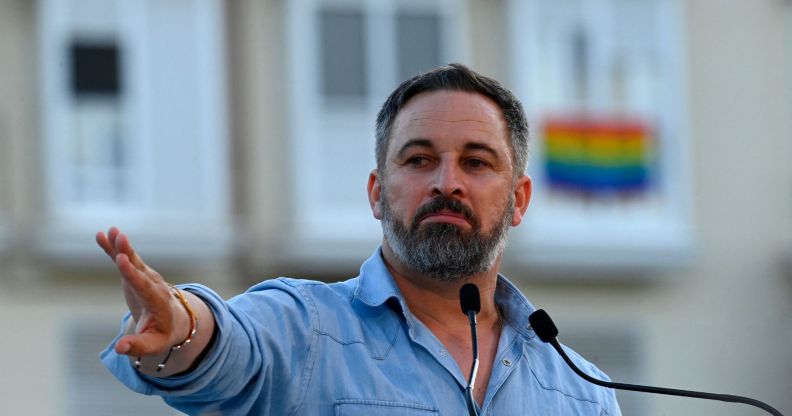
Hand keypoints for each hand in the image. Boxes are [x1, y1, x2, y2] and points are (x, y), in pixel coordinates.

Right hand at [96, 227, 189, 357]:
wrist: (176, 319)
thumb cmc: (164, 334)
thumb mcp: (155, 344)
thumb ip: (138, 346)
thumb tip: (120, 349)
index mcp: (158, 301)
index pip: (144, 286)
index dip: (132, 273)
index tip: (121, 260)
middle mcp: (153, 285)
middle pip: (139, 267)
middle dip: (129, 253)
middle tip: (120, 237)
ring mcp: (145, 277)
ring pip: (132, 259)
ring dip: (121, 245)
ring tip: (111, 231)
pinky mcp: (136, 274)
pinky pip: (124, 259)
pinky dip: (114, 248)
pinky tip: (102, 235)